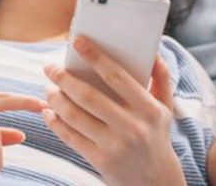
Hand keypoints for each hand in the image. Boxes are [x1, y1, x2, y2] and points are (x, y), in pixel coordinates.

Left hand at [43, 37, 185, 185]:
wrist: (155, 179)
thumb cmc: (157, 135)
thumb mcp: (166, 108)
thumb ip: (161, 79)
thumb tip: (154, 52)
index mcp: (148, 109)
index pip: (117, 77)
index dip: (96, 57)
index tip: (78, 42)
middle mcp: (131, 126)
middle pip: (89, 96)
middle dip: (64, 78)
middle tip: (50, 68)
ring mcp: (114, 145)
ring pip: (75, 116)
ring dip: (56, 100)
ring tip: (49, 89)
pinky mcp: (99, 160)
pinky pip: (70, 137)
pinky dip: (55, 123)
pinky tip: (49, 112)